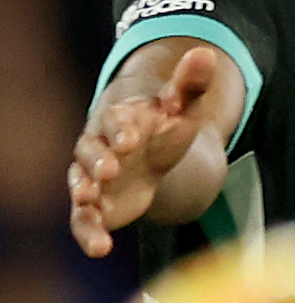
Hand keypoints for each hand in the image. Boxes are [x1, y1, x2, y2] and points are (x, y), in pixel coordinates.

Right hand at [64, 41, 238, 258]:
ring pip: (81, 183)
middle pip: (91, 151)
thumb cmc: (163, 128)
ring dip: (84, 192)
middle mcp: (99, 147)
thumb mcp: (181, 109)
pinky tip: (100, 249)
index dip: (121, 129)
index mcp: (119, 122)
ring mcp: (93, 177)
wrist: (147, 153)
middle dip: (99, 160)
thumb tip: (206, 53)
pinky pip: (83, 218)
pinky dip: (88, 232)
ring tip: (90, 202)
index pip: (115, 121)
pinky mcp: (96, 204)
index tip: (132, 138)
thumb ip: (190, 86)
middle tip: (112, 169)